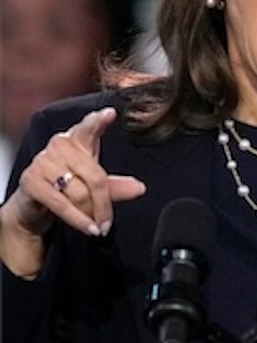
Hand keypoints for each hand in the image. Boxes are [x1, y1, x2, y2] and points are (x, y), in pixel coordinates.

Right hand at [0, 108, 145, 278]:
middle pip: (95, 176)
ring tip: (96, 226)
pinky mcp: (31, 181)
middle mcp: (59, 145)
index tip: (111, 113)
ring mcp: (43, 162)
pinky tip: (89, 229)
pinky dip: (78, 220)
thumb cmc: (67, 187)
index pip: (89, 128)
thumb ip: (115, 186)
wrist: (33, 205)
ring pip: (80, 192)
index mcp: (78, 140)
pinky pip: (62, 204)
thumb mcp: (94, 185)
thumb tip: (140, 188)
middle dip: (104, 205)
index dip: (99, 121)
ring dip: (91, 215)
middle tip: (108, 224)